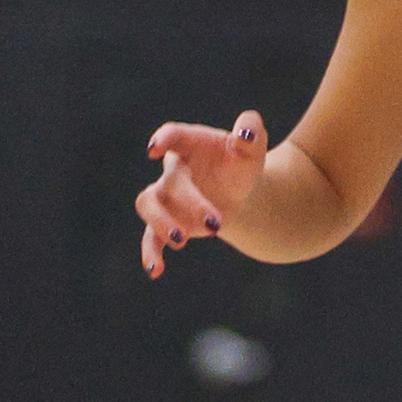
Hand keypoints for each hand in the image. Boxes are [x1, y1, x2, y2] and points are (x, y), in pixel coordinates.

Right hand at [138, 109, 270, 278]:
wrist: (239, 192)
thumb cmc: (241, 164)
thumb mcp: (253, 148)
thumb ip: (251, 131)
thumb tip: (244, 133)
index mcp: (192, 144)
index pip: (175, 136)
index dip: (164, 139)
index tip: (155, 148)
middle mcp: (173, 169)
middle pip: (172, 181)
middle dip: (191, 202)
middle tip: (216, 223)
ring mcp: (166, 196)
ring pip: (148, 204)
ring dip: (161, 223)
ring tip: (182, 241)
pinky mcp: (166, 221)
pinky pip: (150, 236)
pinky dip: (150, 252)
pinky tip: (155, 270)